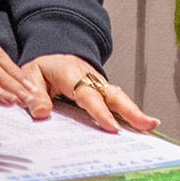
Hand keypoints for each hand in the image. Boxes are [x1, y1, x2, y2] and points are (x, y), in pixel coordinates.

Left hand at [26, 54, 157, 133]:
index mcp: (72, 74)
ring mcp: (98, 84)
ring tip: (149, 126)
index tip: (112, 127)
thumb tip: (42, 113)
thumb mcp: (30, 76)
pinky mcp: (101, 90)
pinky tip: (136, 125)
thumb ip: (35, 95)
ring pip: (119, 98)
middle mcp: (90, 78)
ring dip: (135, 112)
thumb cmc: (42, 67)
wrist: (52, 53)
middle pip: (115, 95)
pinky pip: (115, 101)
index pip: (89, 95)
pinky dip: (127, 113)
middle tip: (147, 124)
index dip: (101, 112)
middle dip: (132, 110)